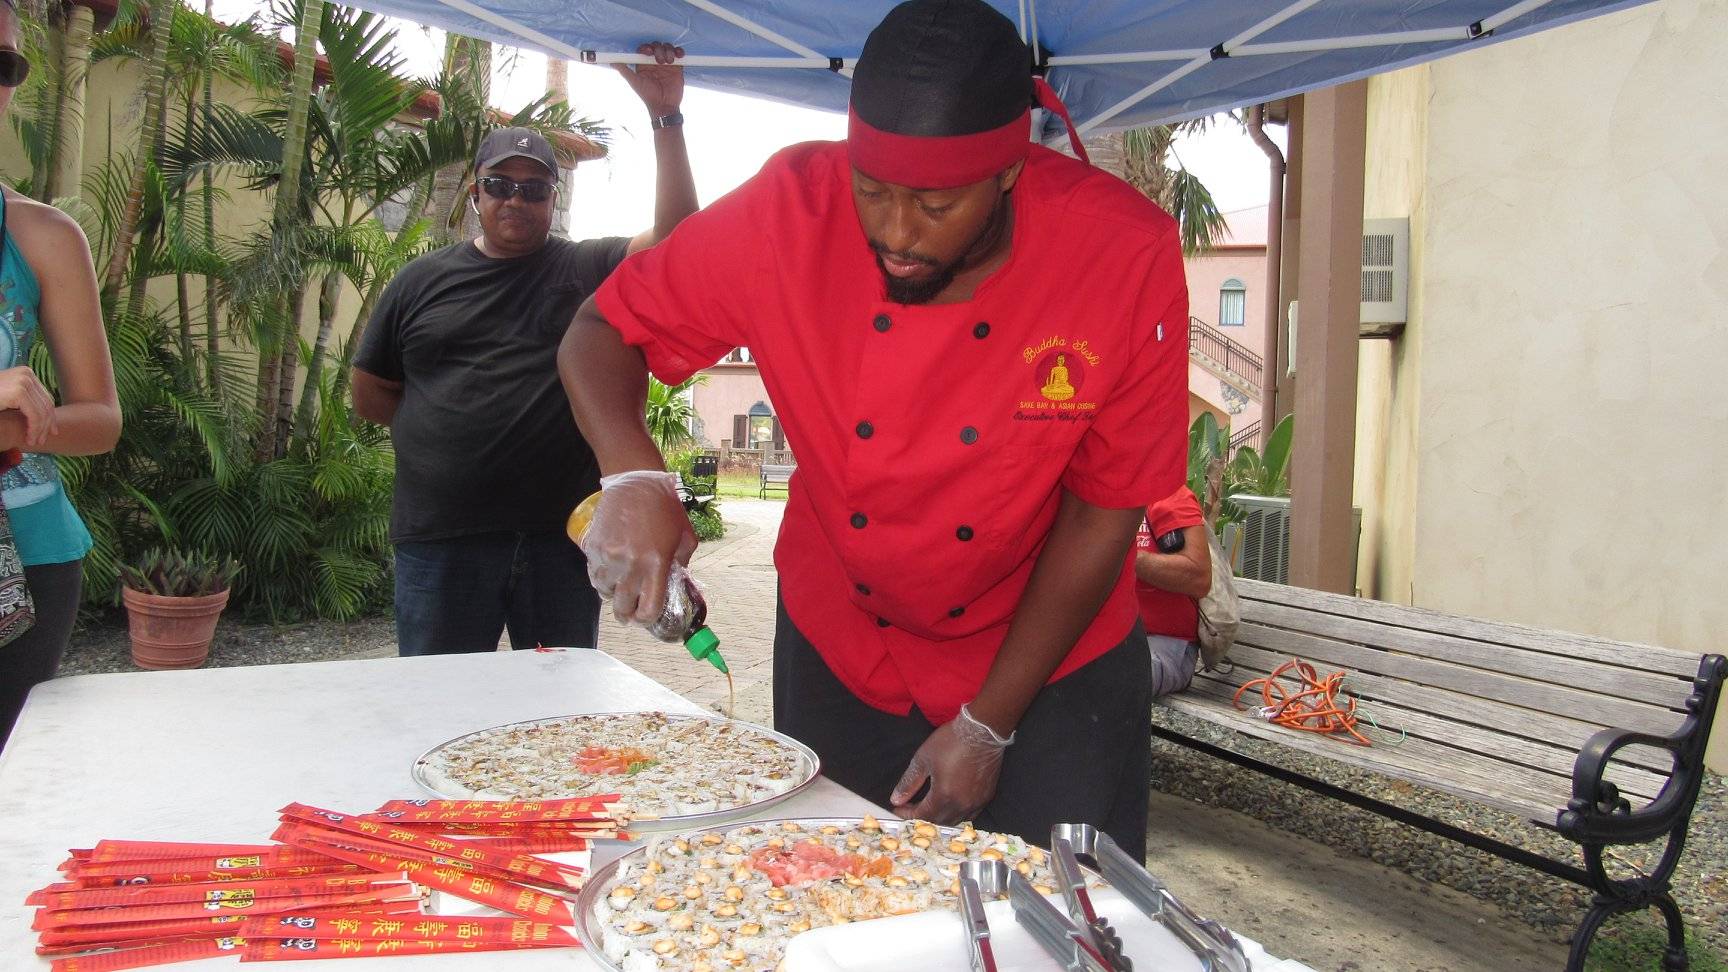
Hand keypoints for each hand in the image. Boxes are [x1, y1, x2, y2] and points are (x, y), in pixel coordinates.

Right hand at [0, 366, 57, 448]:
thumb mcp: (8, 397)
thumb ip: (23, 401)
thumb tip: (47, 418)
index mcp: (26, 373)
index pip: (45, 397)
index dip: (49, 416)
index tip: (50, 432)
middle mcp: (27, 374)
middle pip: (46, 404)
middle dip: (47, 425)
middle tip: (42, 440)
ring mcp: (24, 381)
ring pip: (42, 412)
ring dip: (40, 430)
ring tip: (34, 442)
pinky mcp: (19, 392)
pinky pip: (35, 416)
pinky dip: (34, 430)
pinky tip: (29, 439)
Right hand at [580, 470, 696, 625]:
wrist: (636, 483)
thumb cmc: (665, 509)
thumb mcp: (685, 538)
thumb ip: (681, 564)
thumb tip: (675, 584)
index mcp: (656, 564)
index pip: (648, 608)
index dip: (646, 619)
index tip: (646, 617)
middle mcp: (631, 564)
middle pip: (623, 607)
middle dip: (626, 614)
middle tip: (628, 615)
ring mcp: (609, 556)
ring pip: (605, 592)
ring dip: (612, 595)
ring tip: (619, 590)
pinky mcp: (593, 547)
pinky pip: (594, 574)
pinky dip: (601, 578)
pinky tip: (609, 574)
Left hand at [615, 42, 684, 116]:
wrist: (664, 105)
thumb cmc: (647, 95)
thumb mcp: (634, 82)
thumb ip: (624, 71)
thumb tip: (612, 62)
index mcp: (644, 64)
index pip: (644, 49)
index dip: (646, 48)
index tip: (648, 52)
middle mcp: (654, 62)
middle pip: (657, 46)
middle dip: (659, 49)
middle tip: (660, 61)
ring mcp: (666, 63)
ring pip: (667, 48)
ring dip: (668, 51)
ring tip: (669, 62)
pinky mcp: (677, 67)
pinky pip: (678, 54)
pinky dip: (679, 52)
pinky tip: (679, 56)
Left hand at [889, 708, 1010, 824]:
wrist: (982, 730)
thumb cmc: (951, 741)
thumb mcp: (923, 759)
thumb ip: (909, 782)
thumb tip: (896, 798)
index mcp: (944, 796)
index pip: (922, 815)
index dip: (907, 814)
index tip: (898, 808)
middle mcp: (961, 804)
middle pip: (938, 821)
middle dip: (921, 816)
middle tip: (910, 807)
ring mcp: (976, 802)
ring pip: (954, 820)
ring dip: (939, 817)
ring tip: (928, 806)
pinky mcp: (986, 796)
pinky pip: (969, 814)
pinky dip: (956, 813)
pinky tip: (949, 804)